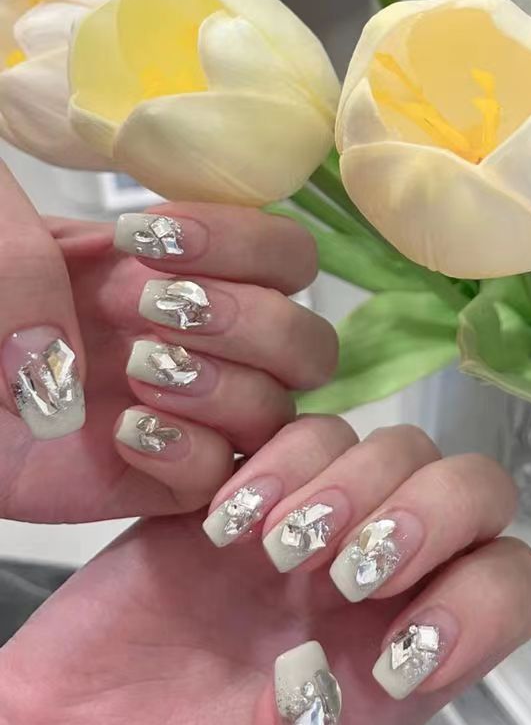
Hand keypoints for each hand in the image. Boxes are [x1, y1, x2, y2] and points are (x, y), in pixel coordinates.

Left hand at [0, 161, 335, 521]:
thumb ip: (28, 260)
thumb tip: (96, 347)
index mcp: (181, 273)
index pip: (284, 257)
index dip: (246, 246)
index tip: (148, 242)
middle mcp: (202, 344)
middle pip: (309, 344)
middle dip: (249, 323)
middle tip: (150, 310)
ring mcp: (187, 415)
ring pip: (278, 412)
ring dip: (222, 387)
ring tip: (137, 371)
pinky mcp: (154, 482)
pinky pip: (217, 477)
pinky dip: (189, 453)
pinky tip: (124, 434)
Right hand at [0, 420, 530, 724]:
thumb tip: (347, 675)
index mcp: (406, 648)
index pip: (508, 582)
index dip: (482, 601)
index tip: (402, 655)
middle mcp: (378, 575)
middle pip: (471, 489)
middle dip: (427, 514)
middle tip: (349, 573)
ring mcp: (315, 523)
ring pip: (393, 448)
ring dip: (346, 486)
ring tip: (276, 550)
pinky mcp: (247, 488)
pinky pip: (296, 433)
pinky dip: (278, 464)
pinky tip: (228, 525)